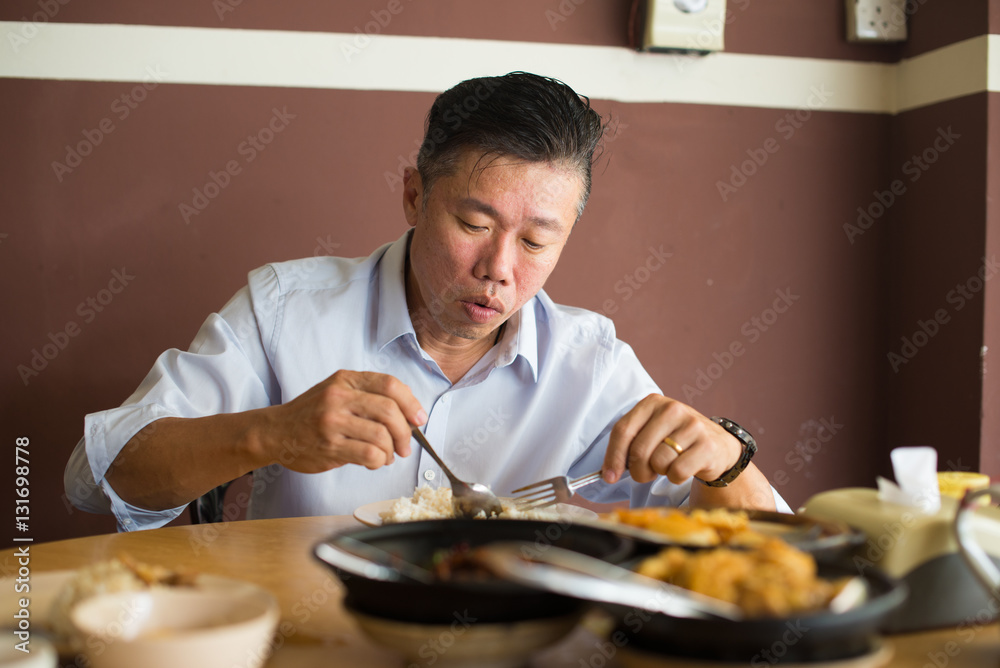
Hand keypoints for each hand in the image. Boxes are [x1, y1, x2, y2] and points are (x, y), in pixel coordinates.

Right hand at [264, 370, 426, 472]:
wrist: (274, 432)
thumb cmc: (310, 414)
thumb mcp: (337, 391)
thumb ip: (368, 395)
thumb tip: (408, 409)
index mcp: (346, 380)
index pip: (390, 385)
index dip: (411, 403)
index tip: (418, 418)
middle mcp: (339, 397)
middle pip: (390, 411)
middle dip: (405, 432)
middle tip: (406, 445)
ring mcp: (333, 422)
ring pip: (382, 435)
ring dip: (392, 450)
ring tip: (387, 455)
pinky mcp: (329, 446)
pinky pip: (369, 455)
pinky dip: (379, 461)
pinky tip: (374, 462)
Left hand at [602, 394, 740, 484]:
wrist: (717, 445)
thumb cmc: (676, 441)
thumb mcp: (651, 432)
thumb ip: (628, 445)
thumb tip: (608, 472)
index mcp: (653, 402)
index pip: (623, 430)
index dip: (613, 456)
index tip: (609, 476)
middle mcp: (672, 409)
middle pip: (638, 450)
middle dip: (638, 470)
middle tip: (646, 473)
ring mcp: (692, 425)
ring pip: (658, 462)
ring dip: (660, 472)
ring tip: (669, 464)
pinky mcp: (707, 445)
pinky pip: (677, 472)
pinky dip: (676, 477)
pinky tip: (684, 468)